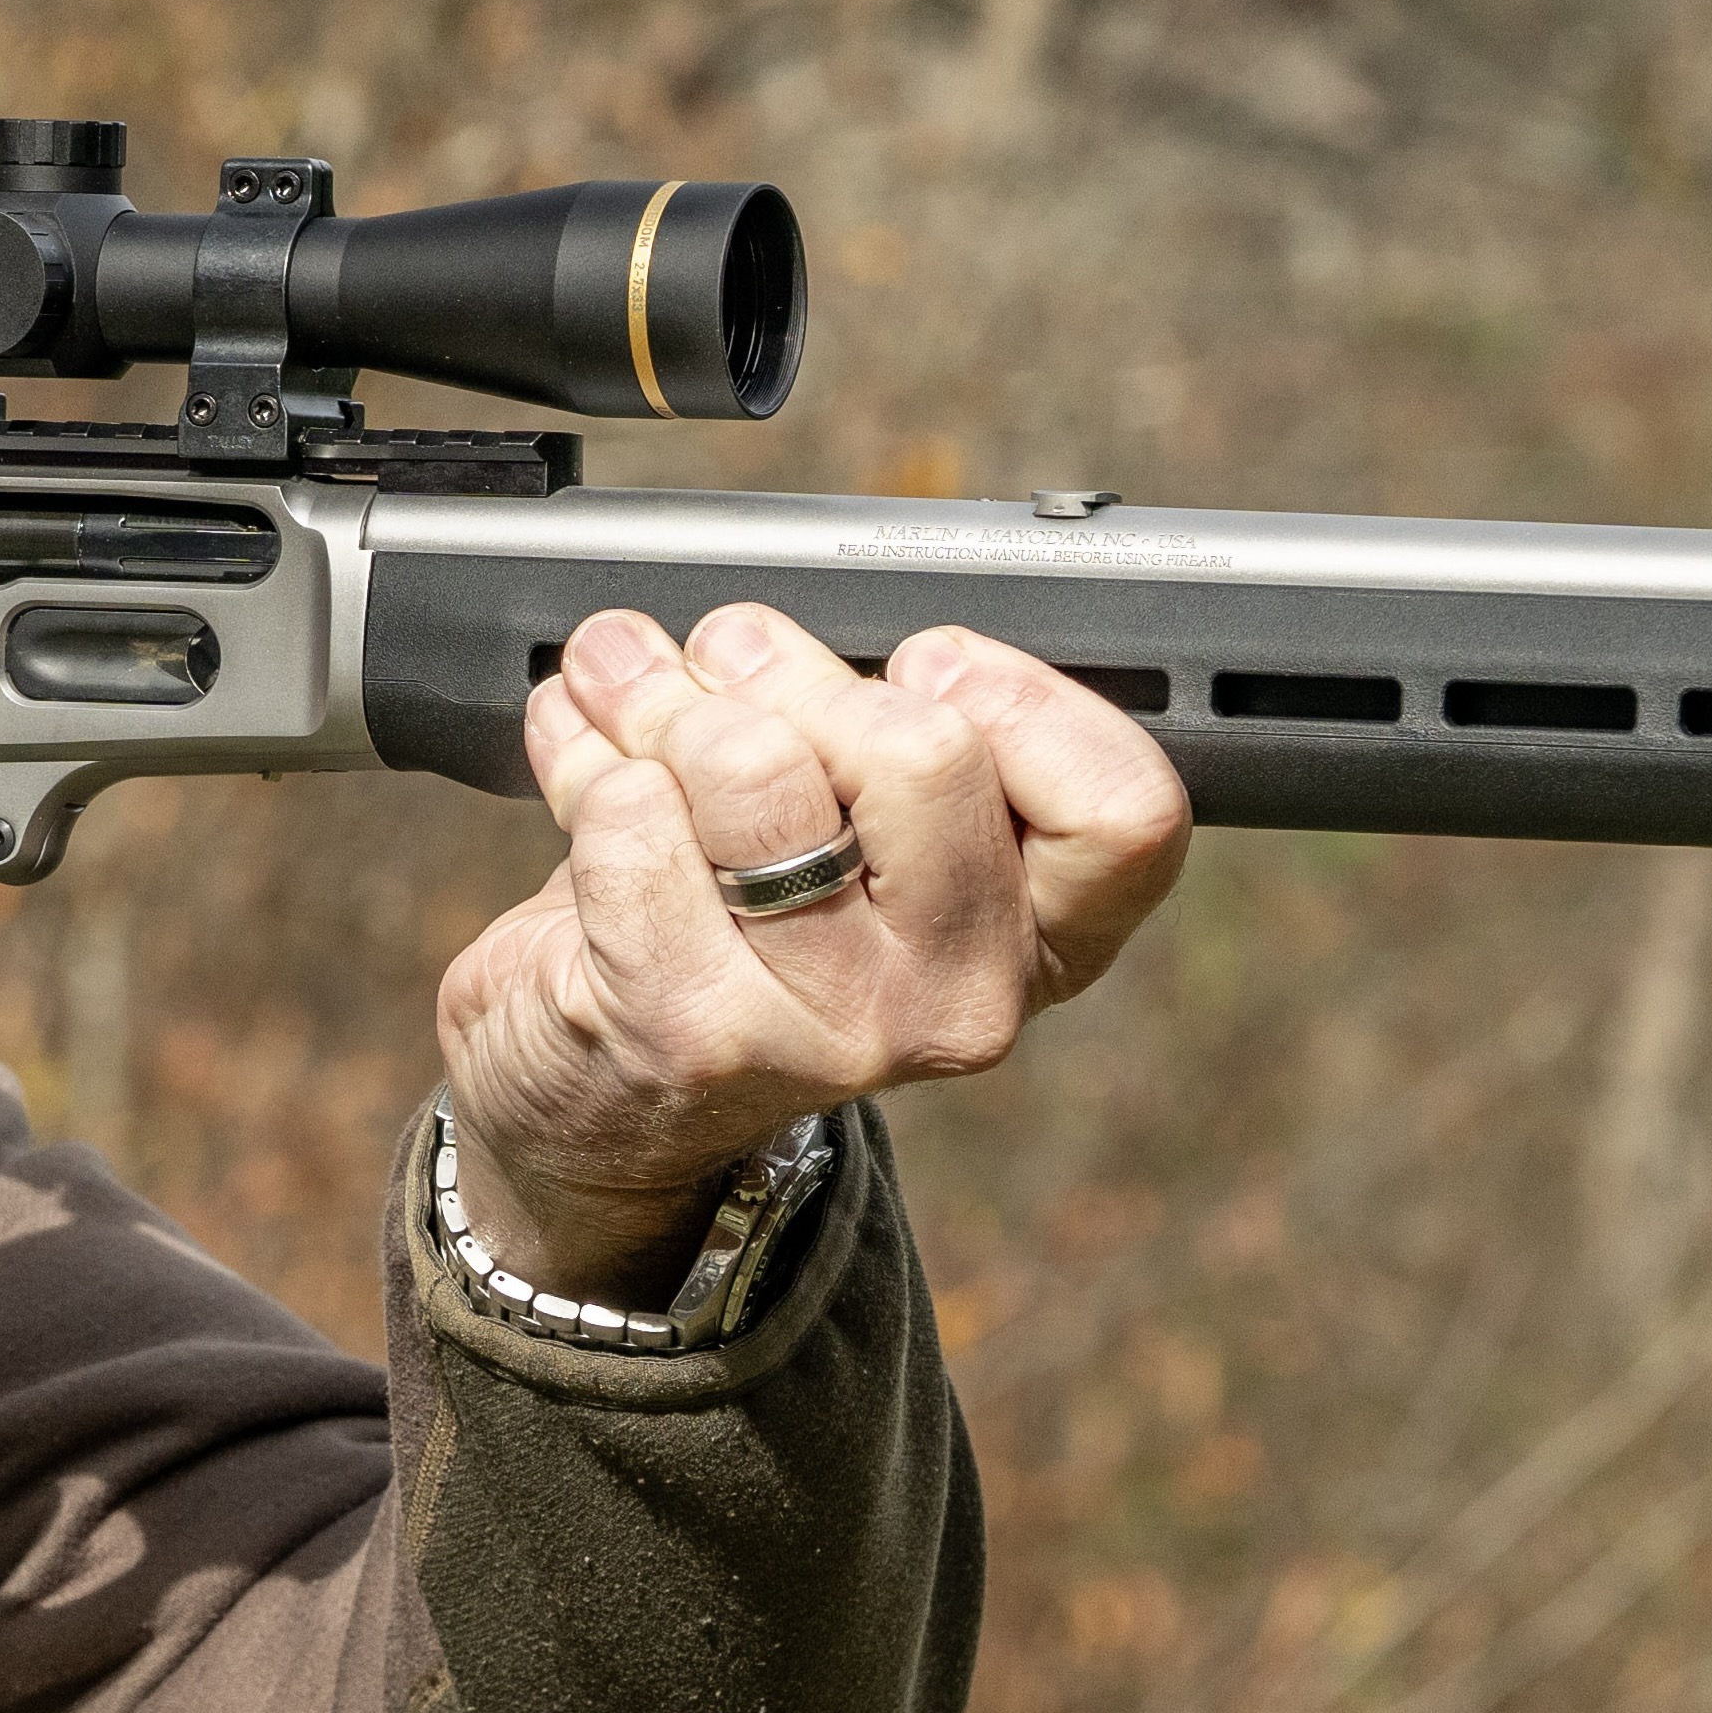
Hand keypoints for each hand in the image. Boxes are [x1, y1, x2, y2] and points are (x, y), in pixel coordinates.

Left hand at [433, 604, 1190, 1299]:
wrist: (610, 1093)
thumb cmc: (745, 927)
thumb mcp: (865, 831)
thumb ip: (889, 731)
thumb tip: (798, 619)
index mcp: (1042, 936)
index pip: (1125, 809)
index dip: (1020, 697)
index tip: (923, 666)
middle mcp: (963, 998)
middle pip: (926, 750)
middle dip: (793, 669)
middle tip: (724, 661)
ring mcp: (833, 1028)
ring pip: (757, 766)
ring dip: (664, 699)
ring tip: (630, 692)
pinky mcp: (695, 1031)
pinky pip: (634, 818)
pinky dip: (586, 763)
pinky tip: (587, 772)